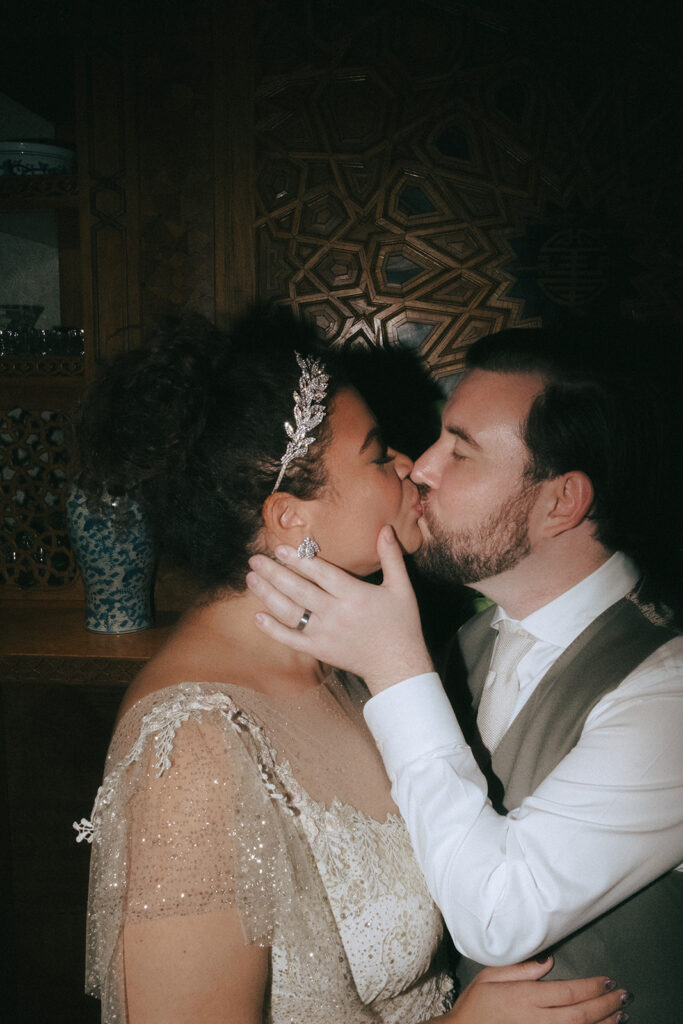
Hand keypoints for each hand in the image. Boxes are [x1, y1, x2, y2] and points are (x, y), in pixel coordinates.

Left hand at [246, 526, 432, 692]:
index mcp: (354, 595)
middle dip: (274, 573)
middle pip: (298, 590)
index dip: (298, 560)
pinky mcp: (319, 650)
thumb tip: (385, 529)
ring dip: (268, 595)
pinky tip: (257, 616)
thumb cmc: (401, 624)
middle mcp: (335, 614)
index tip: (279, 549)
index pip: (320, 573)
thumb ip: (391, 557)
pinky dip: (272, 629)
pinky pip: (291, 639)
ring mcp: (324, 634)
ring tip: (251, 578)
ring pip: (290, 612)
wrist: (397, 665)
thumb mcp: (402, 588)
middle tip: (254, 559)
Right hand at [434, 959, 632, 1023]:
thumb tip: (548, 962)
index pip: (569, 992)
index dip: (592, 987)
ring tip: (621, 1015)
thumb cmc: (475, 1006)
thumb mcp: (490, 977)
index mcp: (526, 998)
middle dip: (607, 1004)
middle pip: (581, 1014)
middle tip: (623, 995)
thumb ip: (521, 969)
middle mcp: (537, 1019)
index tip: (607, 980)